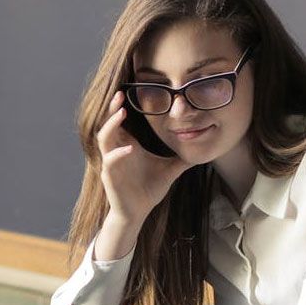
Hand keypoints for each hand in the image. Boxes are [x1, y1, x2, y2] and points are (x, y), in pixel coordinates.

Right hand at [96, 90, 193, 224]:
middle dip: (112, 109)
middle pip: (108, 124)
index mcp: (128, 145)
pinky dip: (118, 154)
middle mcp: (117, 151)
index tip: (128, 91)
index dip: (120, 107)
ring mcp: (111, 164)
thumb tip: (201, 150)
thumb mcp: (170, 170)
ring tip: (121, 113)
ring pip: (104, 139)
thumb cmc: (149, 190)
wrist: (137, 213)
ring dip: (111, 125)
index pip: (120, 122)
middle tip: (120, 94)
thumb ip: (183, 159)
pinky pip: (110, 162)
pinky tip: (129, 148)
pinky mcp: (110, 177)